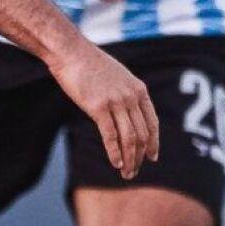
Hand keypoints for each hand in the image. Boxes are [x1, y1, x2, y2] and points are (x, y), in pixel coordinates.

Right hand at [46, 38, 159, 179]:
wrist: (71, 51)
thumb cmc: (90, 64)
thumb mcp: (117, 76)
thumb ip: (126, 93)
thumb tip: (127, 113)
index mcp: (138, 89)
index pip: (152, 123)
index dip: (154, 143)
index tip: (152, 157)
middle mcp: (131, 97)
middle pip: (141, 135)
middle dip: (140, 157)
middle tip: (134, 172)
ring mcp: (116, 102)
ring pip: (129, 139)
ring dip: (130, 160)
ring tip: (126, 173)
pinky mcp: (98, 107)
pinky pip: (111, 136)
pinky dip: (115, 153)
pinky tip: (115, 164)